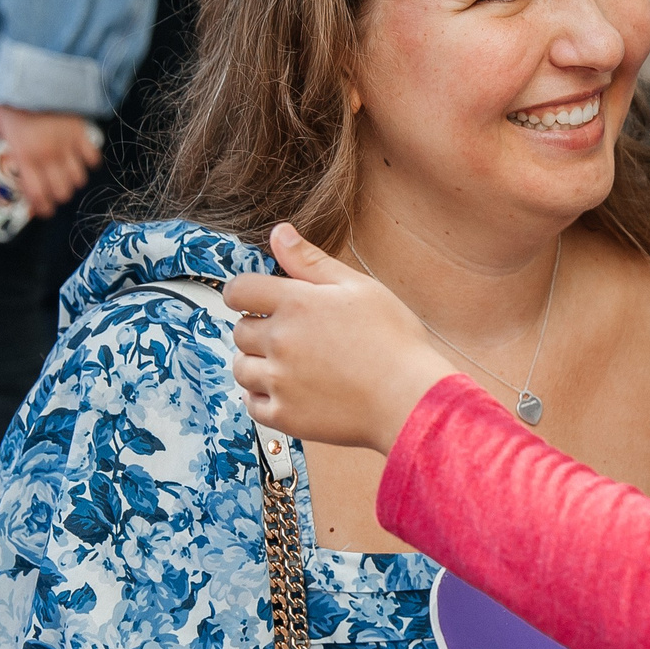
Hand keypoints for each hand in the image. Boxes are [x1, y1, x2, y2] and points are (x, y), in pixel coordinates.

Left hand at [0, 105, 102, 217]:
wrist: (40, 74)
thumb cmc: (16, 96)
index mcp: (25, 155)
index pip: (37, 193)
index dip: (41, 207)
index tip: (42, 210)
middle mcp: (48, 156)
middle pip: (61, 192)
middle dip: (58, 197)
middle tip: (54, 193)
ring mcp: (67, 146)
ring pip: (78, 179)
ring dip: (73, 182)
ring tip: (67, 177)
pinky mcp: (82, 135)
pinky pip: (92, 159)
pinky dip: (89, 163)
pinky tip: (82, 159)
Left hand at [226, 224, 455, 450]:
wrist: (410, 399)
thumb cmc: (393, 341)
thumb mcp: (358, 287)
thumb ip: (311, 261)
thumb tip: (278, 233)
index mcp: (295, 303)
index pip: (238, 291)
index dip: (244, 294)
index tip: (256, 302)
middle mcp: (280, 341)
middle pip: (239, 331)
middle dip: (258, 329)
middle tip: (293, 337)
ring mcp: (279, 381)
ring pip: (241, 368)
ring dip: (257, 364)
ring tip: (290, 366)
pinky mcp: (285, 416)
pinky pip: (252, 405)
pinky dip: (264, 397)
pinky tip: (291, 391)